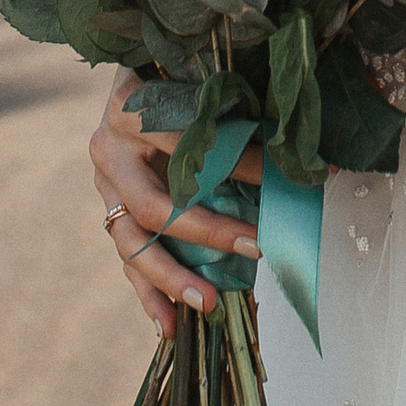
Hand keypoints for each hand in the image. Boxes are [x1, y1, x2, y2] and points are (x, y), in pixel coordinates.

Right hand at [88, 70, 260, 339]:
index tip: (278, 180)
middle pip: (152, 204)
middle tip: (254, 248)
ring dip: (172, 278)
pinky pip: (128, 262)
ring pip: (132, 243)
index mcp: (129, 108)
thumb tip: (301, 156)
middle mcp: (109, 151)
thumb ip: (236, 115)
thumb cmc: (176, 79)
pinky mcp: (111, 215)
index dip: (234, 162)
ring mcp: (104, 188)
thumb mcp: (200, 87)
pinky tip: (170, 325)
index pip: (185, 144)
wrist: (135, 79)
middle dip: (205, 232)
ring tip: (209, 304)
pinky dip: (149, 295)